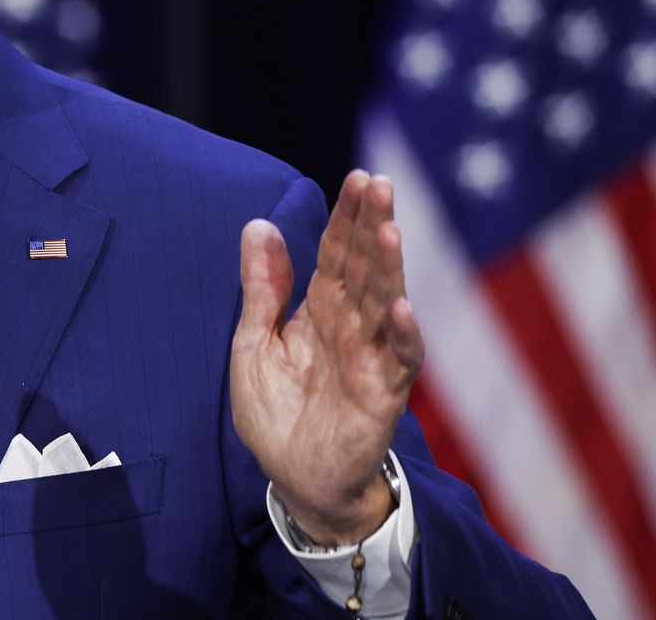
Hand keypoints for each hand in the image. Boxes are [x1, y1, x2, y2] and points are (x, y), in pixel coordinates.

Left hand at [230, 171, 422, 545]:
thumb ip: (261, 288)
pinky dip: (402, 334)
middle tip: (378, 183)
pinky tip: (400, 308)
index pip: (338, 252)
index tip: (358, 177)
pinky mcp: (384, 394)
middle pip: (367, 267)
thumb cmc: (278, 412)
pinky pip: (398, 360)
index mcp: (322, 308)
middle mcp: (353, 325)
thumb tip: (258, 224)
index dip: (347, 217)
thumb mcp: (254, 342)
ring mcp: (372, 356)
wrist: (294, 478)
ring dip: (390, 268)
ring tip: (388, 231)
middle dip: (372, 226)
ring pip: (387, 303)